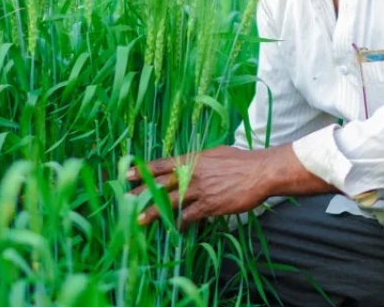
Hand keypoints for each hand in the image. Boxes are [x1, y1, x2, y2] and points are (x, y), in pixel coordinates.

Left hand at [127, 145, 276, 227]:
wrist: (259, 172)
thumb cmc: (240, 161)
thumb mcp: (215, 153)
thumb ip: (199, 160)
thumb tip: (190, 163)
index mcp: (192, 159)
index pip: (161, 164)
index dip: (144, 170)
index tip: (128, 175)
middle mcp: (191, 174)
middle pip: (160, 184)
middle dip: (141, 193)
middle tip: (124, 200)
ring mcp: (199, 191)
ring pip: (170, 203)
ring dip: (154, 212)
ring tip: (139, 220)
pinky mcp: (209, 206)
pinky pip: (189, 216)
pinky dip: (181, 223)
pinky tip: (175, 229)